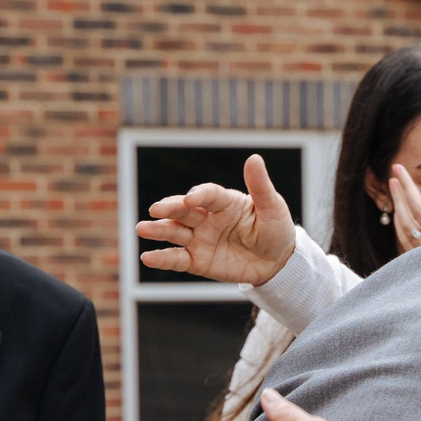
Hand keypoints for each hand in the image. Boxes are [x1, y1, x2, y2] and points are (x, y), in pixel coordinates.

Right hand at [138, 152, 297, 284]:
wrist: (277, 262)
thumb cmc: (275, 229)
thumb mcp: (273, 208)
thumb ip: (261, 187)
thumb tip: (254, 158)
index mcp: (225, 201)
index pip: (209, 195)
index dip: (200, 195)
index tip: (191, 199)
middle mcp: (207, 218)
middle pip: (184, 211)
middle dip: (170, 209)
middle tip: (156, 209)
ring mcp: (200, 239)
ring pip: (175, 232)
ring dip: (158, 230)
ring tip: (142, 229)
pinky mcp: (197, 261)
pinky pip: (177, 259)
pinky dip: (162, 259)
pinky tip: (147, 258)